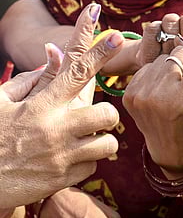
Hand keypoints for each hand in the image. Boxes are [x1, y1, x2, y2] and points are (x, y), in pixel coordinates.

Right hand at [0, 4, 122, 207]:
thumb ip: (32, 79)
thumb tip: (55, 53)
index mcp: (41, 106)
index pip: (76, 73)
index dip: (100, 53)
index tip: (116, 37)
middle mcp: (56, 129)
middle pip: (108, 114)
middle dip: (107, 114)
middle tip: (94, 118)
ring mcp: (61, 157)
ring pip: (108, 144)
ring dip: (100, 140)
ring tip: (83, 140)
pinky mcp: (62, 180)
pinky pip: (92, 167)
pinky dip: (85, 162)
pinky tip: (68, 159)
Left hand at [123, 0, 182, 175]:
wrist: (168, 152)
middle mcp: (159, 97)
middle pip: (178, 53)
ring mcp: (140, 95)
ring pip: (162, 58)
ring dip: (171, 65)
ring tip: (173, 88)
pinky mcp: (129, 94)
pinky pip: (147, 67)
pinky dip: (157, 72)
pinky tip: (160, 89)